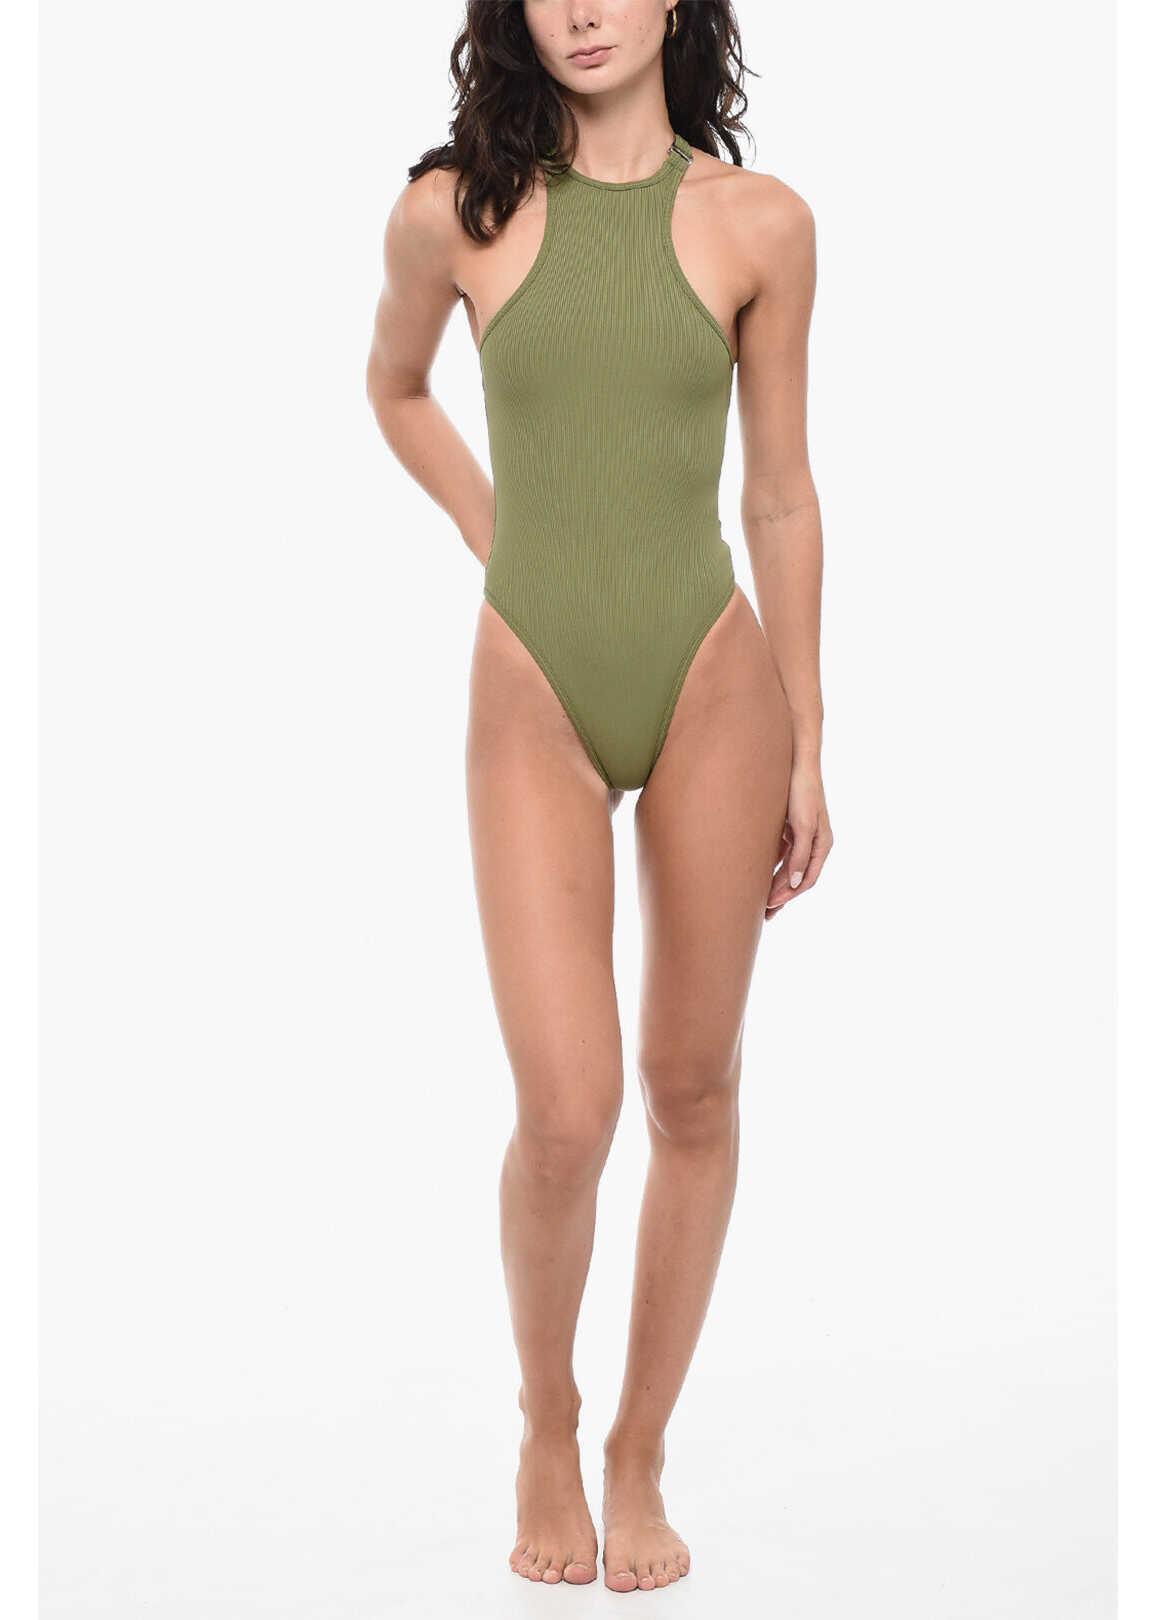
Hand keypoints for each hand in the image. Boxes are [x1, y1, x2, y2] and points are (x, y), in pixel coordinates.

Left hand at [766, 763, 832, 918]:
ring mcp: (801, 836)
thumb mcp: (803, 825)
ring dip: (775, 885)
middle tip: (762, 915)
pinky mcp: (790, 828)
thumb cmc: (802, 791)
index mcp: (822, 844)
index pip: (806, 879)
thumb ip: (801, 855)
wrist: (795, 761)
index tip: (770, 905)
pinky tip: (757, 877)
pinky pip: (781, 855)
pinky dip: (771, 868)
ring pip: (788, 868)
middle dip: (781, 896)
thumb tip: (798, 883)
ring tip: (758, 902)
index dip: (789, 894)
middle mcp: (813, 843)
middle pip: (797, 878)